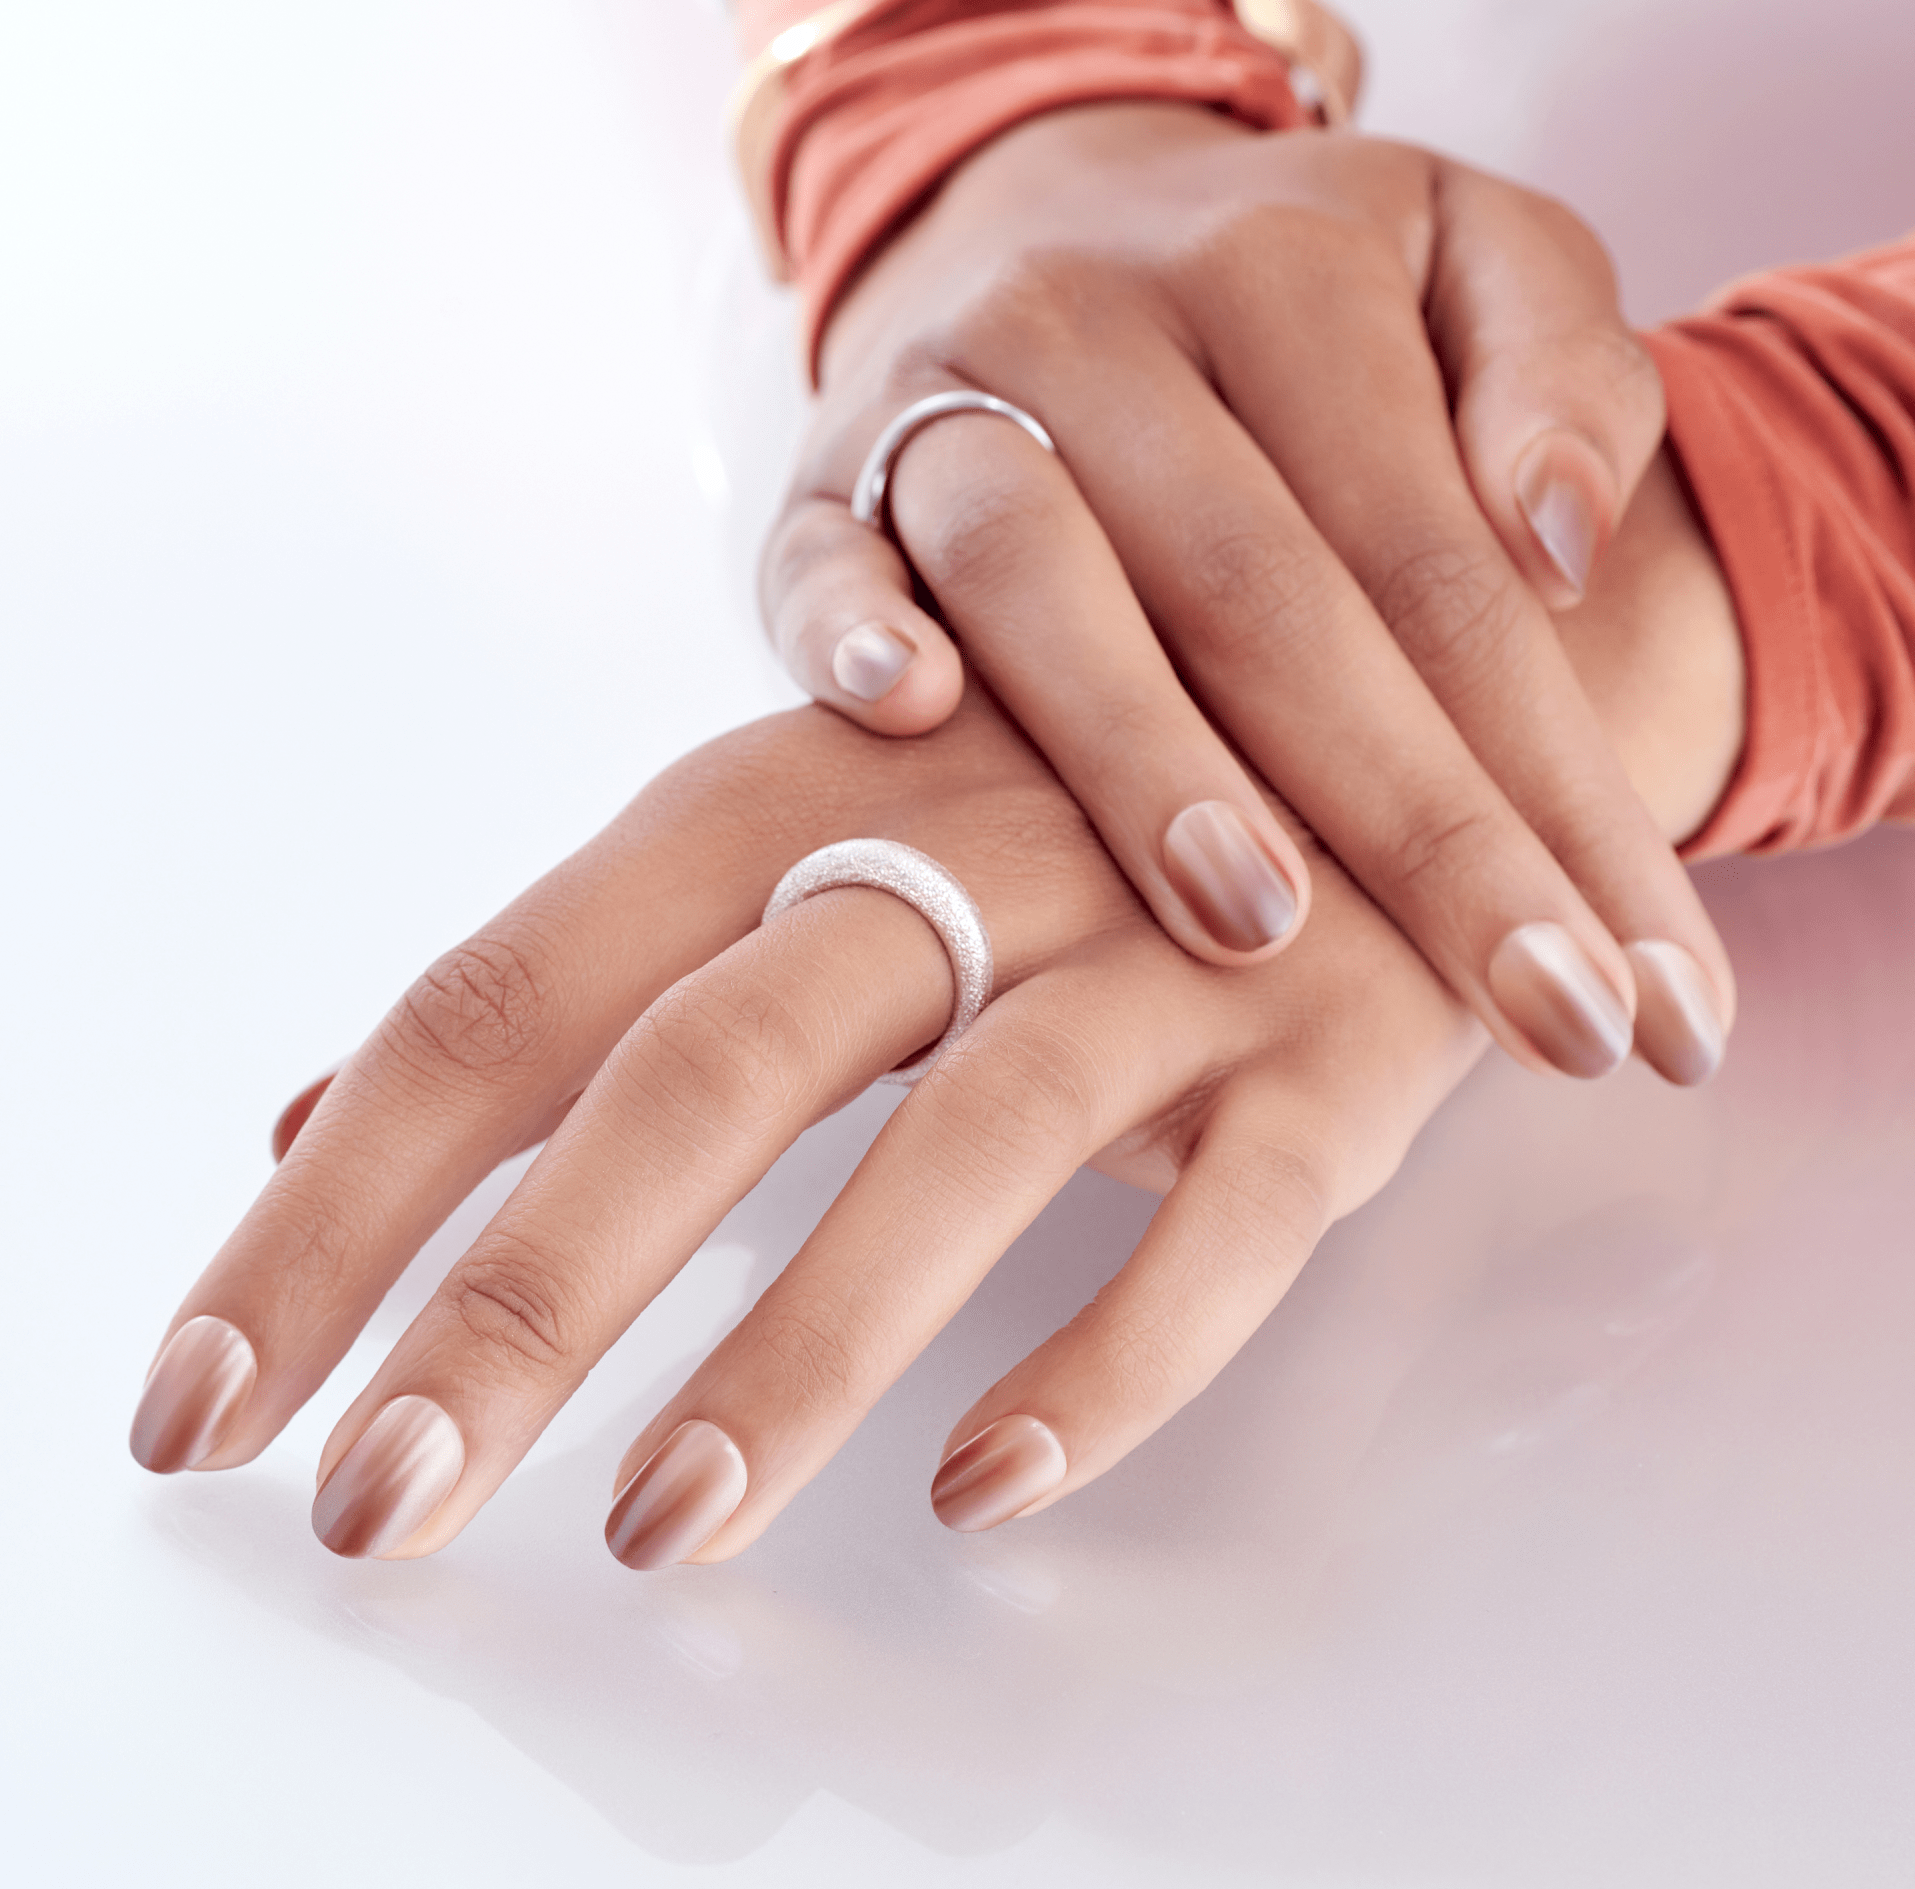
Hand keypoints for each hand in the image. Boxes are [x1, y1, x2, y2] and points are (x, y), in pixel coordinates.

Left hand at [129, 438, 1746, 1560]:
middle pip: (704, 1062)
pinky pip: (1231, 1225)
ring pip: (964, 1145)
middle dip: (524, 1294)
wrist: (1415, 683)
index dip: (348, 1193)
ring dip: (805, 1342)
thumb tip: (313, 1117)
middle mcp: (969, 855)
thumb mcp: (825, 821)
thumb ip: (585, 963)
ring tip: (655, 1524)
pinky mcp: (1337, 1054)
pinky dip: (1112, 1355)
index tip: (204, 1398)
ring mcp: (1165, 954)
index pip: (518, 986)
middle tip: (376, 1510)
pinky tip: (984, 1485)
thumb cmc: (1078, 779)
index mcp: (807, 788)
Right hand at [763, 107, 1732, 1083]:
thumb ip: (1557, 364)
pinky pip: (818, 558)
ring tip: (1259, 925)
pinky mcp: (825, 485)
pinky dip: (850, 631)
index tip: (1661, 998)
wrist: (1042, 214)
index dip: (1563, 786)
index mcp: (1290, 269)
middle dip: (1420, 835)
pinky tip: (908, 714)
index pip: (1447, 565)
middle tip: (1547, 1027)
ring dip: (1143, 755)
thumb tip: (1566, 542)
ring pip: (1043, 576)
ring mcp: (950, 400)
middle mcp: (1109, 327)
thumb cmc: (1290, 293)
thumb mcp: (1470, 253)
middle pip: (1271, 600)